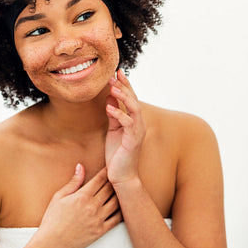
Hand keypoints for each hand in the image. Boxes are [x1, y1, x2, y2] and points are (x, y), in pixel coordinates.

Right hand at [33, 164, 121, 247]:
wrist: (51, 244)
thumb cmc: (52, 220)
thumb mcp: (59, 197)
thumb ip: (73, 182)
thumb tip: (81, 166)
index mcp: (82, 196)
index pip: (100, 179)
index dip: (107, 171)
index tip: (112, 166)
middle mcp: (93, 206)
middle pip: (110, 189)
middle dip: (115, 181)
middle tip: (120, 175)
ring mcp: (98, 219)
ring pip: (116, 202)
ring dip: (120, 195)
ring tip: (123, 189)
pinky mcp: (101, 231)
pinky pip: (116, 219)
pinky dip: (122, 212)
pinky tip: (124, 207)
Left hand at [105, 69, 145, 184]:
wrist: (122, 176)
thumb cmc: (117, 154)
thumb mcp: (113, 129)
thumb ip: (113, 113)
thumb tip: (109, 96)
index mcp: (134, 121)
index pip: (131, 99)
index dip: (125, 85)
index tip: (116, 72)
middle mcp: (139, 124)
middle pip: (134, 100)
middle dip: (125, 86)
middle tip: (115, 74)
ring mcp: (137, 132)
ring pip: (134, 109)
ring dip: (124, 97)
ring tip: (113, 87)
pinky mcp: (133, 141)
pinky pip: (128, 123)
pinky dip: (119, 114)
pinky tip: (109, 107)